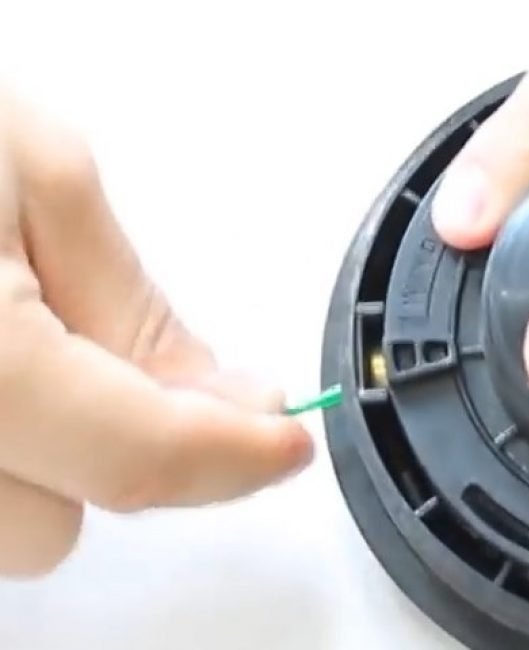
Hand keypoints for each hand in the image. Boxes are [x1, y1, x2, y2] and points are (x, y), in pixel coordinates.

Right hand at [0, 92, 311, 576]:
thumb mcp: (36, 176)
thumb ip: (133, 309)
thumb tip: (225, 400)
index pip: (137, 458)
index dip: (235, 458)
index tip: (285, 444)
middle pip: (53, 525)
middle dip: (111, 453)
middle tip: (115, 356)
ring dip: (34, 462)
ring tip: (14, 338)